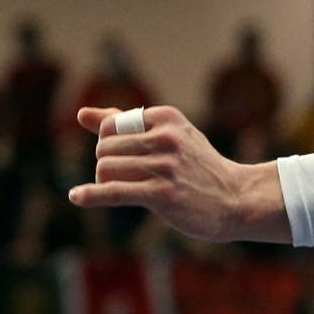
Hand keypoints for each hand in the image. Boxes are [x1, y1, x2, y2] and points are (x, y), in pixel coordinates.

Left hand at [66, 106, 289, 243]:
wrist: (236, 199)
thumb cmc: (198, 166)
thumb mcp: (169, 135)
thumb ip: (124, 123)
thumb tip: (81, 114)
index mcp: (167, 117)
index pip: (110, 125)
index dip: (109, 144)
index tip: (125, 157)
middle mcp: (167, 137)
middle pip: (104, 147)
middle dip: (106, 165)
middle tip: (128, 178)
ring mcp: (165, 166)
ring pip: (105, 168)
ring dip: (105, 182)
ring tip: (125, 189)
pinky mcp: (162, 194)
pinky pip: (113, 192)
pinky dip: (90, 195)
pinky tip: (77, 196)